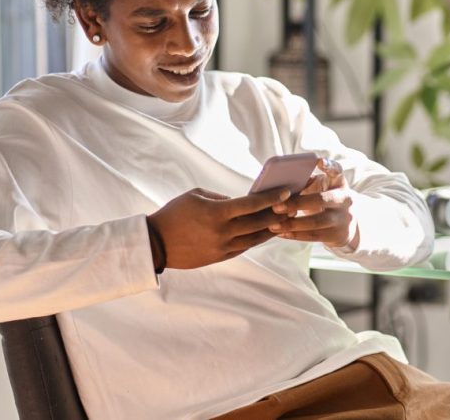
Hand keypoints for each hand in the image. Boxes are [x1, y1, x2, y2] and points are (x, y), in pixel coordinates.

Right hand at [147, 188, 288, 269]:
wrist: (156, 244)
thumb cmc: (174, 213)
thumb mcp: (197, 196)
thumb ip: (222, 198)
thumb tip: (241, 202)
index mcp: (217, 212)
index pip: (252, 204)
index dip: (271, 198)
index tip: (286, 192)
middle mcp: (223, 232)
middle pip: (259, 223)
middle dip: (278, 213)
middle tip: (293, 206)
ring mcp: (222, 247)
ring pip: (255, 239)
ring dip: (272, 229)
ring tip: (284, 220)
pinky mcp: (220, 257)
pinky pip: (244, 248)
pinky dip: (256, 240)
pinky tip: (265, 233)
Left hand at [269, 158, 359, 248]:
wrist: (347, 224)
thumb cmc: (325, 198)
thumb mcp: (322, 188)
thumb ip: (307, 183)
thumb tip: (280, 184)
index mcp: (339, 183)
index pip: (338, 171)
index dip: (330, 166)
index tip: (319, 161)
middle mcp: (345, 200)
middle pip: (321, 200)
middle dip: (297, 203)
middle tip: (275, 206)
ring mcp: (343, 219)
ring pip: (316, 222)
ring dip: (292, 224)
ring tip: (273, 224)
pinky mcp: (338, 235)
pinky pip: (314, 236)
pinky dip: (295, 235)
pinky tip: (280, 234)